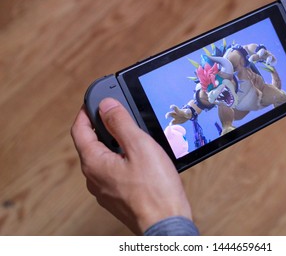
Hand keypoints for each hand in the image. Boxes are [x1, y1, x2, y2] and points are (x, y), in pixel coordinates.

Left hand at [71, 98, 191, 234]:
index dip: (85, 112)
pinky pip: (114, 172)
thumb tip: (106, 105)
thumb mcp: (139, 146)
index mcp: (94, 163)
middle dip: (102, 127)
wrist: (166, 224)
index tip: (94, 101)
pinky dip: (121, 159)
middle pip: (91, 144)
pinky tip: (139, 159)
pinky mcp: (117, 197)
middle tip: (118, 114)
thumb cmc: (155, 190)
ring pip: (103, 158)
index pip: (79, 130)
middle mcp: (94, 178)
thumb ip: (121, 123)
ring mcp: (105, 190)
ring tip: (133, 135)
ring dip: (114, 143)